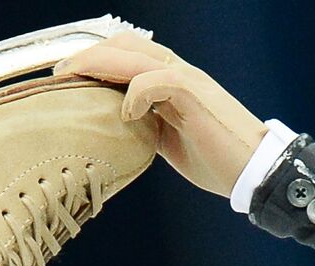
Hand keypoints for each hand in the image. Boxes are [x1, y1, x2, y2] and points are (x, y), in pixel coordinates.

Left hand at [53, 32, 267, 198]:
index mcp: (171, 81)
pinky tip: (124, 113)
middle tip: (58, 76)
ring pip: (134, 55)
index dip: (93, 59)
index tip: (65, 78)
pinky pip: (156, 80)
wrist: (255, 171)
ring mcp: (187, 81)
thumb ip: (144, 127)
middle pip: (123, 46)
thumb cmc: (217, 160)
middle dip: (86, 56)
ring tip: (73, 81)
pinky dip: (134, 93)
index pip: (126, 54)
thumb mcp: (169, 141)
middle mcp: (178, 72)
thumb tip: (114, 130)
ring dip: (98, 64)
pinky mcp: (195, 95)